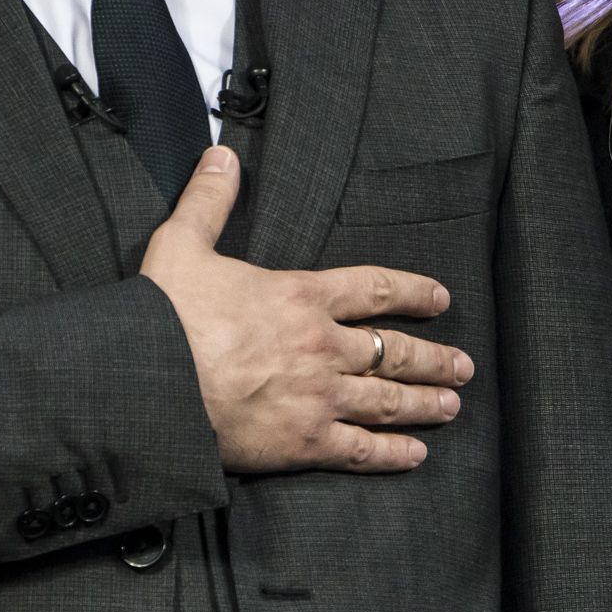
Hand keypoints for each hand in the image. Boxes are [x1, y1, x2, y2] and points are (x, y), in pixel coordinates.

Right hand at [137, 145, 469, 474]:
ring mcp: (318, 396)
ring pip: (388, 400)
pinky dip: (392, 454)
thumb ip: (209, 201)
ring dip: (424, 403)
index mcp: (300, 297)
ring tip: (451, 406)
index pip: (374, 289)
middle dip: (433, 358)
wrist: (150, 383)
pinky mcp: (304, 442)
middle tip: (462, 366)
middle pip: (393, 350)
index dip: (413, 292)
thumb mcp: (182, 244)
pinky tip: (414, 455)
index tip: (441, 299)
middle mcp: (322, 346)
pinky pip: (361, 450)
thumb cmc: (163, 316)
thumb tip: (221, 157)